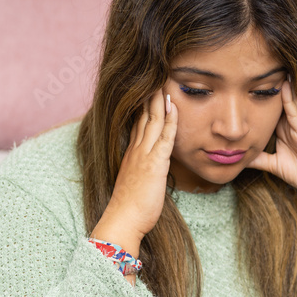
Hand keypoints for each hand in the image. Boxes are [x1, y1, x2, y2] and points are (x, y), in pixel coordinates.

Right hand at [104, 89, 178, 240]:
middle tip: (158, 76)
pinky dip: (169, 120)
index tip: (150, 90)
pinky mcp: (154, 163)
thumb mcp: (136, 184)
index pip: (139, 123)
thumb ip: (143, 172)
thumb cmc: (130, 208)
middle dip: (151, 95)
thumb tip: (151, 170)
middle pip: (144, 115)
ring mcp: (144, 155)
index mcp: (132, 154)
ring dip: (160, 100)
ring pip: (152, 120)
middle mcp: (136, 150)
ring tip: (165, 81)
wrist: (123, 220)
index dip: (145, 105)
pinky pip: (164, 137)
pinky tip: (174, 106)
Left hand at [245, 79, 296, 201]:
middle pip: (276, 101)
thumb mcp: (275, 166)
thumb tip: (238, 158)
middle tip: (251, 68)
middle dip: (266, 86)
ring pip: (287, 100)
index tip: (240, 86)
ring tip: (269, 67)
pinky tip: (284, 84)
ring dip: (279, 85)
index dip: (255, 99)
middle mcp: (290, 124)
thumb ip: (259, 160)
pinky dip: (290, 97)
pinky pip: (296, 110)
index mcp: (282, 131)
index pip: (267, 111)